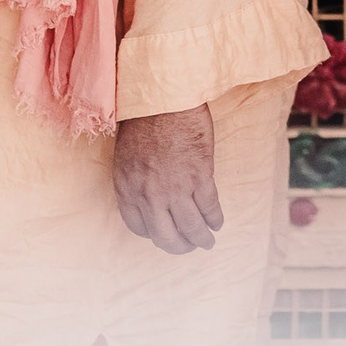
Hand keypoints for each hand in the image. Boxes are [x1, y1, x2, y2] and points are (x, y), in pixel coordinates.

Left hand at [113, 103, 223, 253]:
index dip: (153, 234)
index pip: (138, 227)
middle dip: (178, 246)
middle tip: (188, 246)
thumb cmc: (144, 118)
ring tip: (207, 242)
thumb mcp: (127, 154)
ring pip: (190, 227)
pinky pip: (209, 208)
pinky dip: (214, 219)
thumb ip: (136, 178)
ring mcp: (175, 189)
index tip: (163, 233)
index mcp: (127, 188)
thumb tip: (148, 191)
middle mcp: (149, 195)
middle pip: (165, 236)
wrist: (164, 99)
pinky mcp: (199, 178)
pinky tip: (218, 222)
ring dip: (200, 239)